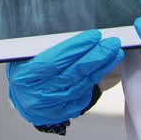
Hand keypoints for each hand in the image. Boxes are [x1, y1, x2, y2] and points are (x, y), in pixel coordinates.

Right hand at [6, 29, 123, 126]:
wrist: (25, 98)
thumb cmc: (25, 70)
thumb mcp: (25, 55)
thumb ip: (43, 45)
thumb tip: (70, 28)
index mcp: (25, 77)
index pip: (54, 61)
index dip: (75, 48)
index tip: (93, 36)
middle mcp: (38, 94)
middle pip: (72, 73)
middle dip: (95, 56)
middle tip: (111, 43)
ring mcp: (54, 105)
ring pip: (82, 83)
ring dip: (101, 67)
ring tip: (114, 52)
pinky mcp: (66, 111)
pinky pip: (85, 93)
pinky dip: (96, 78)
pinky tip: (106, 66)